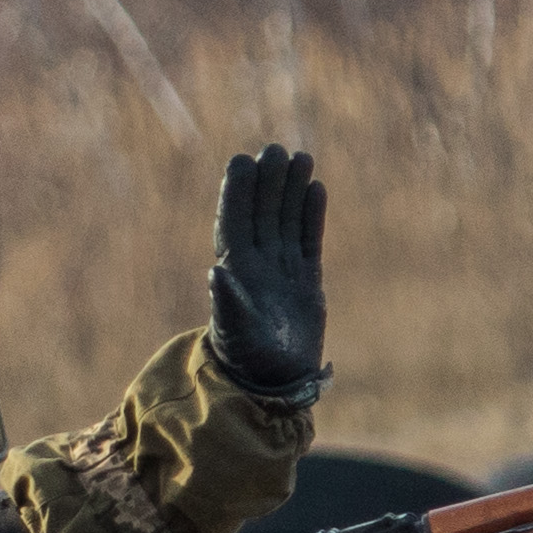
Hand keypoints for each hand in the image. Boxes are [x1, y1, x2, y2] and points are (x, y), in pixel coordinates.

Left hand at [207, 146, 327, 390]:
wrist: (276, 383)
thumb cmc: (248, 359)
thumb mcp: (235, 331)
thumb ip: (228, 301)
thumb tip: (216, 271)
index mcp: (235, 269)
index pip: (234, 220)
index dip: (237, 191)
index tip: (242, 160)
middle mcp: (257, 264)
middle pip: (262, 212)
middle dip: (268, 181)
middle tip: (275, 149)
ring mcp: (282, 270)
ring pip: (285, 220)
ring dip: (291, 190)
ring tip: (301, 157)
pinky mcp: (305, 280)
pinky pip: (308, 239)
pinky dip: (311, 215)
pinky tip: (316, 188)